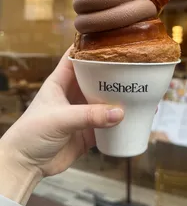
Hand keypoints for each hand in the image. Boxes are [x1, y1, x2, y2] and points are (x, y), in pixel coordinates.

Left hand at [0, 49, 123, 177]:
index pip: (76, 57)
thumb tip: (119, 112)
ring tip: (141, 90)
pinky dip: (120, 121)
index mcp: (60, 82)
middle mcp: (72, 94)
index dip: (91, 47)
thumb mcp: (59, 119)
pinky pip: (108, 124)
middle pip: (96, 78)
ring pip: (104, 100)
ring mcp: (81, 113)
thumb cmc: (31, 133)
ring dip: (119, 97)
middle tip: (134, 67)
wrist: (25, 165)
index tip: (112, 40)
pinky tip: (135, 117)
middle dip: (113, 73)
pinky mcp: (88, 132)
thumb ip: (89, 115)